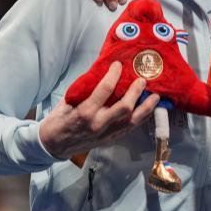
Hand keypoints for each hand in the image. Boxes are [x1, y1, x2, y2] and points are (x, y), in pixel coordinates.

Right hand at [39, 61, 158, 158]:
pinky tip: (148, 110)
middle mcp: (99, 124)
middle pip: (125, 108)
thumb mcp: (67, 101)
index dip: (114, 75)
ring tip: (156, 97)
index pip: (104, 90)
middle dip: (136, 92)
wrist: (54, 145)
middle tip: (142, 80)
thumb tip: (101, 73)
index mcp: (85, 112)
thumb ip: (85, 89)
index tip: (118, 65)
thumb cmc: (59, 120)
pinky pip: (130, 128)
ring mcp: (107, 134)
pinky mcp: (111, 139)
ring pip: (132, 121)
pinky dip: (141, 118)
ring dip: (146, 108)